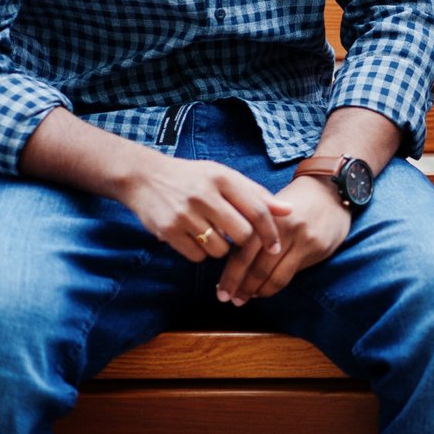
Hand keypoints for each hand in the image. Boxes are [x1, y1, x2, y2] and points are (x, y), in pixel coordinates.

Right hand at [116, 152, 291, 262]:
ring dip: (221, 249)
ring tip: (212, 233)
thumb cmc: (193, 178)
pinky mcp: (168, 231)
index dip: (270, 232)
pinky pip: (197, 256)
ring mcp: (184, 213)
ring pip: (219, 249)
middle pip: (242, 234)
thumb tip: (289, 210)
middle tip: (237, 239)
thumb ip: (256, 194)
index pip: (257, 210)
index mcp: (222, 178)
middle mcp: (204, 194)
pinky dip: (201, 253)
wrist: (145, 177)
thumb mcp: (224, 177)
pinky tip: (195, 238)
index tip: (275, 248)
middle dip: (244, 243)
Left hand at [216, 175, 353, 304]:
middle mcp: (285, 228)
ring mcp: (303, 240)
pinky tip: (264, 290)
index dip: (231, 274)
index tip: (220, 290)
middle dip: (241, 287)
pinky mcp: (317, 248)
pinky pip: (291, 274)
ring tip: (245, 298)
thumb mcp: (271, 208)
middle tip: (228, 299)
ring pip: (275, 275)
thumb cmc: (293, 202)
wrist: (330, 191)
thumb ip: (252, 230)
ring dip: (257, 291)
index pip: (244, 251)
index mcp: (268, 216)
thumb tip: (229, 262)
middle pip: (258, 266)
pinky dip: (274, 286)